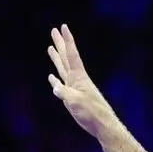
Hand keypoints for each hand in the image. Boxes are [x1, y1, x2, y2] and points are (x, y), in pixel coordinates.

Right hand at [46, 24, 114, 138]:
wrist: (101, 125)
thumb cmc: (92, 113)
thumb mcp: (76, 102)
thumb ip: (64, 93)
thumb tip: (55, 86)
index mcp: (79, 77)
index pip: (72, 54)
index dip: (67, 40)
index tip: (63, 27)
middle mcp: (76, 79)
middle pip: (66, 58)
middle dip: (60, 44)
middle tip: (53, 30)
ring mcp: (74, 88)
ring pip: (62, 69)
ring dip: (56, 58)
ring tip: (51, 47)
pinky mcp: (72, 97)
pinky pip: (61, 85)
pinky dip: (55, 80)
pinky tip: (51, 77)